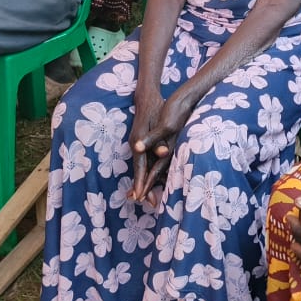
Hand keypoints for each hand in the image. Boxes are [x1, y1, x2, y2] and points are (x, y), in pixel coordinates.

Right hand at [128, 87, 193, 202]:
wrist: (147, 96)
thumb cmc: (155, 109)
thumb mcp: (158, 124)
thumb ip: (159, 141)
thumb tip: (164, 154)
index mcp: (138, 144)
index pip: (140, 168)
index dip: (141, 183)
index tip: (141, 197)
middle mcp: (136, 147)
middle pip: (140, 172)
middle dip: (144, 188)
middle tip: (151, 204)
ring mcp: (139, 145)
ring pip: (143, 168)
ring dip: (147, 182)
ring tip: (152, 198)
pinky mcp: (143, 144)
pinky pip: (146, 161)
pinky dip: (149, 172)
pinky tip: (155, 179)